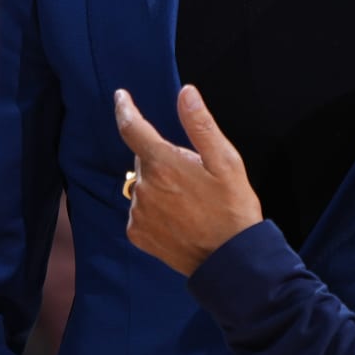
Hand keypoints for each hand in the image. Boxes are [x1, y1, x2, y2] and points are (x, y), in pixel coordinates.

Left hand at [115, 86, 262, 275]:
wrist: (230, 261)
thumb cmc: (233, 208)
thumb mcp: (227, 161)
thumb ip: (201, 125)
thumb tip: (185, 93)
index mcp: (163, 163)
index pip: (132, 127)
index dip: (125, 108)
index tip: (121, 96)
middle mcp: (143, 187)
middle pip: (144, 158)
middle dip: (162, 158)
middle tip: (194, 174)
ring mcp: (138, 212)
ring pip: (143, 185)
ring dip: (159, 185)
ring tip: (190, 202)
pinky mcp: (137, 234)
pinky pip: (140, 210)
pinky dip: (154, 208)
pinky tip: (179, 218)